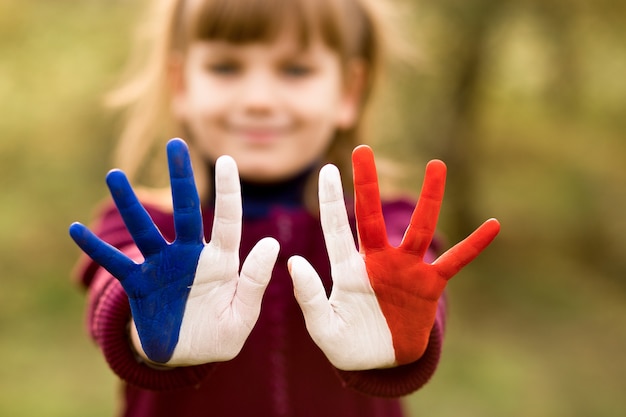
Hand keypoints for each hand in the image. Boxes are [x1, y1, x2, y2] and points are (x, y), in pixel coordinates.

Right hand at [69, 138, 278, 365]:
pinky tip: (75, 229)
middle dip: (181, 178)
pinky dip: (96, 249)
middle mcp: (190, 255)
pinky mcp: (139, 284)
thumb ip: (254, 282)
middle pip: (186, 211)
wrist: (186, 356)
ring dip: (130, 205)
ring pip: (145, 230)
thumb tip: (271, 243)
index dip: (228, 192)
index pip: (227, 221)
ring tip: (114, 176)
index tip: (228, 160)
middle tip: (176, 144)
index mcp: (220, 261)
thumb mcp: (242, 316)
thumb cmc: (220, 334)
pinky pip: (115, 263)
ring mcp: (162, 266)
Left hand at [288, 145, 499, 369]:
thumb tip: (294, 262)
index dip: (331, 199)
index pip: (336, 228)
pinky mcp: (429, 286)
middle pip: (371, 216)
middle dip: (366, 184)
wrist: (380, 363)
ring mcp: (405, 271)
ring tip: (437, 165)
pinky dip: (473, 246)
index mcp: (348, 270)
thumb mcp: (323, 328)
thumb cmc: (347, 344)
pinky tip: (493, 225)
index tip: (326, 168)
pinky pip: (455, 262)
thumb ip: (309, 298)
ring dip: (429, 198)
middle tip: (362, 150)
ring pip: (419, 229)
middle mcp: (377, 261)